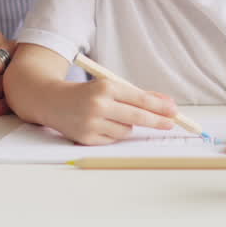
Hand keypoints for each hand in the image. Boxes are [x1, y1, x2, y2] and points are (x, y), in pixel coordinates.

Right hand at [47, 79, 176, 145]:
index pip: (139, 99)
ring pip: (126, 130)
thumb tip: (166, 104)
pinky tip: (101, 125)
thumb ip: (137, 95)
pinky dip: (113, 134)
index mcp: (105, 87)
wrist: (52, 101)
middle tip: (170, 123)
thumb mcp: (110, 87)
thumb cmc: (87, 93)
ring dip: (128, 126)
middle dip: (156, 121)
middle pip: (137, 117)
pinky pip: (113, 139)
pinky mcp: (87, 138)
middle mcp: (98, 104)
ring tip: (113, 117)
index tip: (173, 111)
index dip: (159, 107)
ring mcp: (92, 123)